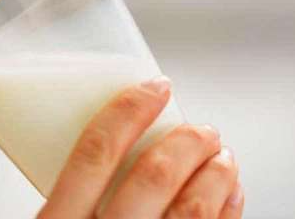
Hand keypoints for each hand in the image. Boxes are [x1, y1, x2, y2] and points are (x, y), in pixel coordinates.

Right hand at [37, 77, 243, 218]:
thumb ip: (65, 196)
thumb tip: (96, 146)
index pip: (96, 153)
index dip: (128, 112)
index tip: (152, 88)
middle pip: (153, 176)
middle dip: (185, 142)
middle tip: (199, 129)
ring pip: (192, 209)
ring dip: (214, 173)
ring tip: (221, 155)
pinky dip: (228, 208)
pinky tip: (230, 192)